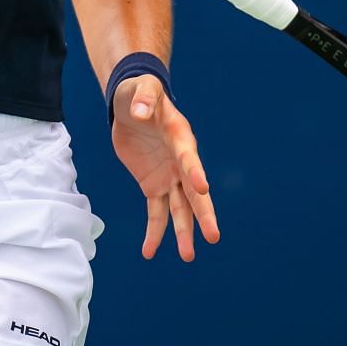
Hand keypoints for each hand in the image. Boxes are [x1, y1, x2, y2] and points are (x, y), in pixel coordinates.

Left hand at [110, 75, 219, 261]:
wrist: (132, 103)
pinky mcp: (153, 185)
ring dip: (183, 232)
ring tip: (187, 256)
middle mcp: (180, 162)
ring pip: (179, 209)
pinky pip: (156, 212)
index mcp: (180, 137)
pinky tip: (149, 252)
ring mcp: (169, 176)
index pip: (189, 157)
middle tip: (213, 236)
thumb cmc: (140, 93)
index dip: (195, 172)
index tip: (203, 187)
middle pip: (193, 192)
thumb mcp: (141, 89)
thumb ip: (143, 97)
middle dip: (203, 214)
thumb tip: (140, 111)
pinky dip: (154, 232)